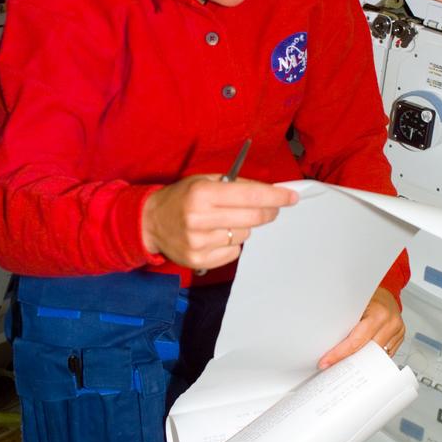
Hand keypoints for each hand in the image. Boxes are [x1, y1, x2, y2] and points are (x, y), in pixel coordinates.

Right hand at [142, 175, 297, 269]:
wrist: (150, 223)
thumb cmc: (181, 198)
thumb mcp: (203, 181)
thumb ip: (234, 185)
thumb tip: (268, 192)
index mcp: (202, 193)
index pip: (249, 195)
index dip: (275, 196)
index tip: (291, 197)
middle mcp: (200, 218)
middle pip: (253, 218)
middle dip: (268, 212)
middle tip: (271, 209)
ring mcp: (200, 242)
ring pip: (244, 235)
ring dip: (244, 227)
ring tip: (225, 221)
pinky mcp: (200, 260)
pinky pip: (234, 252)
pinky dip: (232, 244)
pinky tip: (216, 236)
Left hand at [317, 286, 404, 369]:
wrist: (387, 292)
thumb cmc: (371, 295)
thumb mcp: (355, 303)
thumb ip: (347, 321)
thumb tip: (330, 341)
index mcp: (378, 314)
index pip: (356, 341)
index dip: (339, 354)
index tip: (326, 362)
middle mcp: (391, 324)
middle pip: (367, 351)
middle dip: (349, 359)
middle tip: (333, 365)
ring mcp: (398, 331)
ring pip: (377, 355)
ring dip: (361, 359)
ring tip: (346, 362)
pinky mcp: (400, 337)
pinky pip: (385, 353)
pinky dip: (372, 355)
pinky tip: (362, 355)